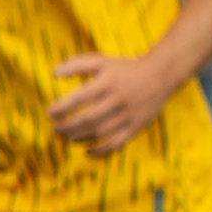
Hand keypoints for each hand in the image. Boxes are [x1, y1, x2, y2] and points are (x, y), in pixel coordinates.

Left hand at [48, 51, 177, 150]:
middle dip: (68, 126)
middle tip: (56, 128)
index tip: (50, 113)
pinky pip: (116, 143)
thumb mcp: (101, 60)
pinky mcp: (136, 127)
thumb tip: (54, 74)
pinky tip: (88, 150)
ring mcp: (128, 115)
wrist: (160, 75)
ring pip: (100, 132)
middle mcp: (117, 100)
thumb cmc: (126, 68)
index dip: (61, 108)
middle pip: (87, 119)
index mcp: (107, 83)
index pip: (78, 99)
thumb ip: (76, 64)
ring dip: (80, 137)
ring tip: (68, 136)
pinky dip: (101, 150)